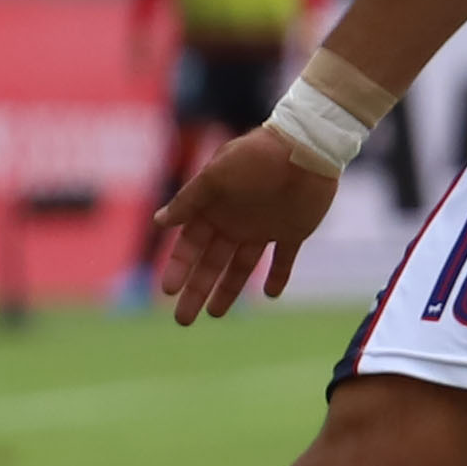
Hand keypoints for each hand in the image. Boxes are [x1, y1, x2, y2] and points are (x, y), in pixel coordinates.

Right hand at [153, 126, 340, 325]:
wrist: (307, 145)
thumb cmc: (257, 156)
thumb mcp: (218, 175)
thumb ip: (191, 199)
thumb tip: (159, 221)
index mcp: (214, 208)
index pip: (189, 245)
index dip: (178, 268)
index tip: (167, 290)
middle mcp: (235, 222)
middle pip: (211, 263)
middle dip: (196, 290)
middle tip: (183, 319)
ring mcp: (264, 228)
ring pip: (242, 266)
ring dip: (228, 289)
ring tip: (216, 314)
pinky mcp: (293, 231)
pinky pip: (284, 259)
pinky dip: (278, 277)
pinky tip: (270, 295)